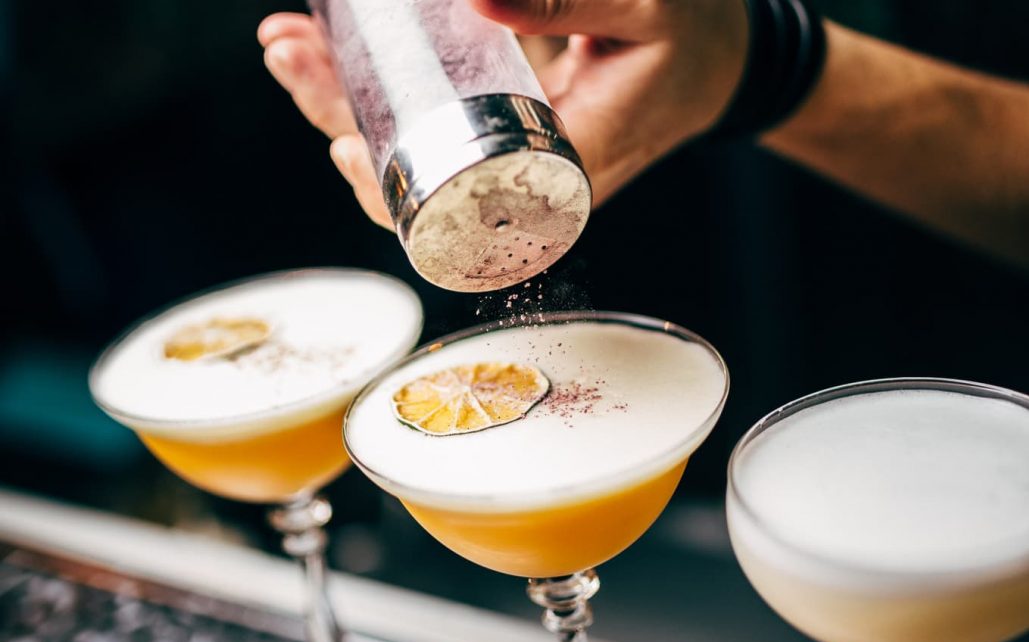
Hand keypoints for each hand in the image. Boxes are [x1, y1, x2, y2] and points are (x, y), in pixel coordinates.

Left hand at [258, 1, 748, 229]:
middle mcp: (521, 183)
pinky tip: (335, 59)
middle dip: (336, 115)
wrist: (717, 64)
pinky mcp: (500, 134)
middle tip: (287, 53)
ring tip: (290, 46)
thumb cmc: (691, 42)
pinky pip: (426, 130)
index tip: (336, 142)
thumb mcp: (644, 7)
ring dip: (340, 101)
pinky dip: (375, 93)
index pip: (455, 210)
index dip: (384, 186)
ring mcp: (505, 160)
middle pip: (408, 176)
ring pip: (407, 153)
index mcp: (559, 178)